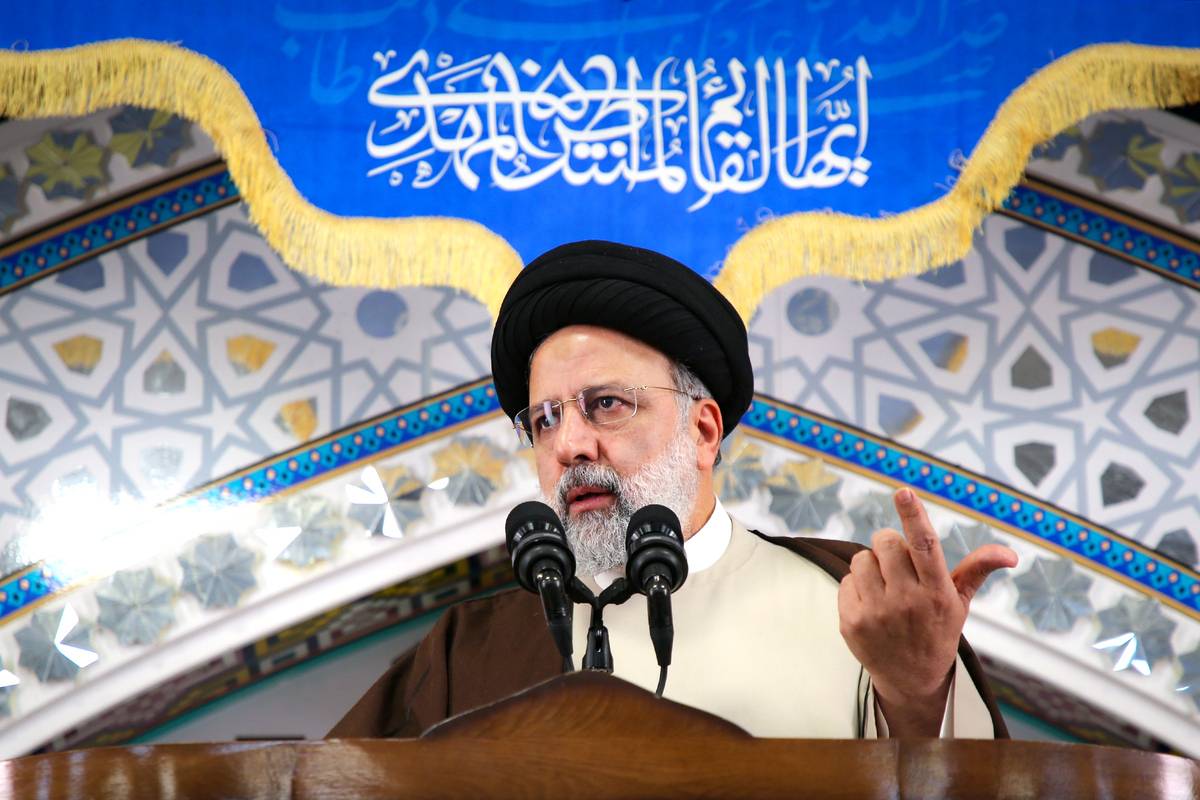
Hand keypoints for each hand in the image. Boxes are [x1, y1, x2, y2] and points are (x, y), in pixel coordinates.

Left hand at [837, 488, 1017, 735]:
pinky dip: (857, 586)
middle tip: (899, 566)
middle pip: (885, 542)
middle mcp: (906, 602)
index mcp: (937, 593)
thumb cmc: (937, 631)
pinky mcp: (851, 622)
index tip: (904, 491)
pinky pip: (847, 580)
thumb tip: (1009, 554)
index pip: (924, 545)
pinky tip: (872, 605)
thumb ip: (977, 570)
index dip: (914, 515)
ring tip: (886, 587)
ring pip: (861, 558)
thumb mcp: (960, 602)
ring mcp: (876, 614)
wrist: (911, 681)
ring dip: (871, 566)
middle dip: (889, 545)